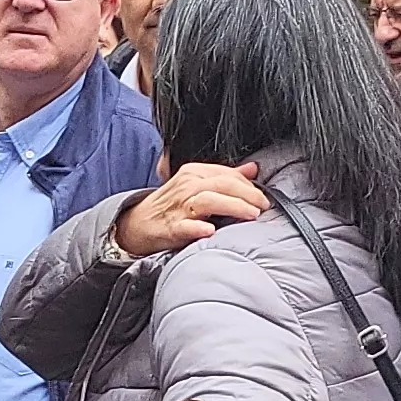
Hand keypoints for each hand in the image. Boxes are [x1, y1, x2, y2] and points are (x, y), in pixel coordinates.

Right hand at [114, 161, 266, 255]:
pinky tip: (210, 231)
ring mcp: (178, 207)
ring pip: (208, 201)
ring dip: (232, 207)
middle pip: (222, 184)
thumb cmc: (171, 205)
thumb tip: (253, 169)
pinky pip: (185, 226)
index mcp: (194, 173)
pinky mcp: (170, 228)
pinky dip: (198, 228)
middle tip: (264, 207)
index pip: (227, 174)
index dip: (249, 185)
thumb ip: (225, 177)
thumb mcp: (196, 185)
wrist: (136, 224)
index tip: (263, 198)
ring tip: (251, 215)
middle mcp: (186, 186)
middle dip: (248, 195)